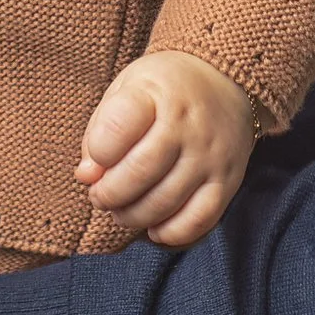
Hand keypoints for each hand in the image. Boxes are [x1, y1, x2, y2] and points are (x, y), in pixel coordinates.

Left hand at [75, 48, 257, 246]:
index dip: (97, 151)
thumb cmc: (165, 90)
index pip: (117, 127)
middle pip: (139, 172)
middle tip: (101, 196)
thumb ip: (100, 130)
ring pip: (165, 203)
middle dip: (109, 194)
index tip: (96, 158)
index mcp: (155, 94)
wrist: (226, 81)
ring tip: (122, 211)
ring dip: (133, 217)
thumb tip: (86, 176)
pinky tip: (154, 227)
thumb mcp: (126, 89)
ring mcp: (210, 156)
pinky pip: (199, 221)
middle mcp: (188, 126)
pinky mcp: (228, 182)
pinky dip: (171, 234)